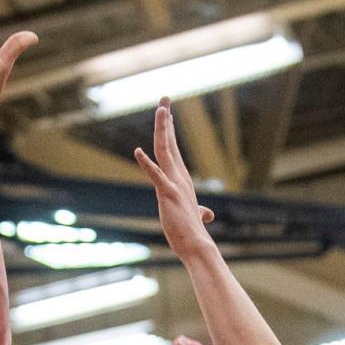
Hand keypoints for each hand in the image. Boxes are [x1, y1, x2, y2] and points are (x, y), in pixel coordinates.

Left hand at [134, 100, 215, 257]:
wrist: (196, 246)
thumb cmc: (192, 232)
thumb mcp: (194, 217)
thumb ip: (199, 212)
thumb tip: (207, 215)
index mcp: (182, 179)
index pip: (173, 149)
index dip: (169, 130)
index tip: (166, 111)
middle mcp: (179, 177)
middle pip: (169, 143)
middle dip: (166, 120)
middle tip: (164, 98)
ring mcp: (174, 184)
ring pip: (165, 151)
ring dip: (162, 130)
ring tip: (160, 110)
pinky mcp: (168, 194)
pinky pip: (156, 176)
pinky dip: (147, 163)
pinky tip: (138, 151)